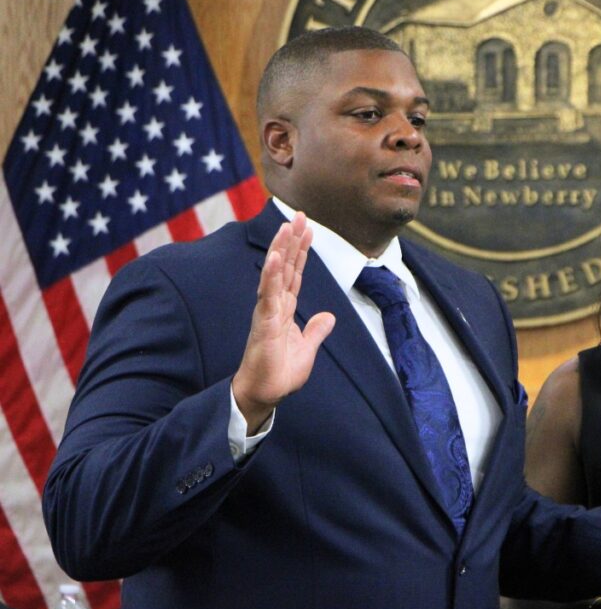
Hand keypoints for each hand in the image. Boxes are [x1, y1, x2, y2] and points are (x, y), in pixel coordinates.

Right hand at [232, 213, 334, 432]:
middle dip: (293, 240)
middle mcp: (275, 304)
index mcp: (285, 308)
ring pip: (276, 273)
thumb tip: (327, 316)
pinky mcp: (264, 321)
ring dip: (282, 249)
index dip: (302, 251)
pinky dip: (272, 274)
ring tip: (288, 226)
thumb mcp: (307, 348)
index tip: (308, 228)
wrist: (265, 393)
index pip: (295, 273)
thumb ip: (316, 330)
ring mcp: (268, 310)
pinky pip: (268, 293)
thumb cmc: (280, 372)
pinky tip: (276, 256)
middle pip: (286, 266)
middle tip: (300, 215)